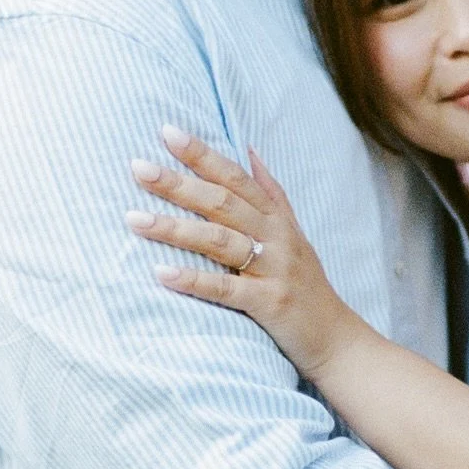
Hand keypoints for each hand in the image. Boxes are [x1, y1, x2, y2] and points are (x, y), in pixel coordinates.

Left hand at [128, 127, 354, 378]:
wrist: (335, 337)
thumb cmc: (305, 283)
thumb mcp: (293, 232)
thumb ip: (270, 191)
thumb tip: (249, 149)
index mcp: (276, 218)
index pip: (234, 177)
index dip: (202, 154)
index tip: (166, 132)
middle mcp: (276, 237)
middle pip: (222, 202)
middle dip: (179, 183)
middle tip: (138, 168)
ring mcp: (274, 269)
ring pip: (220, 241)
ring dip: (175, 228)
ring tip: (134, 219)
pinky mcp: (269, 303)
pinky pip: (226, 289)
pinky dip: (193, 280)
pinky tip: (160, 273)